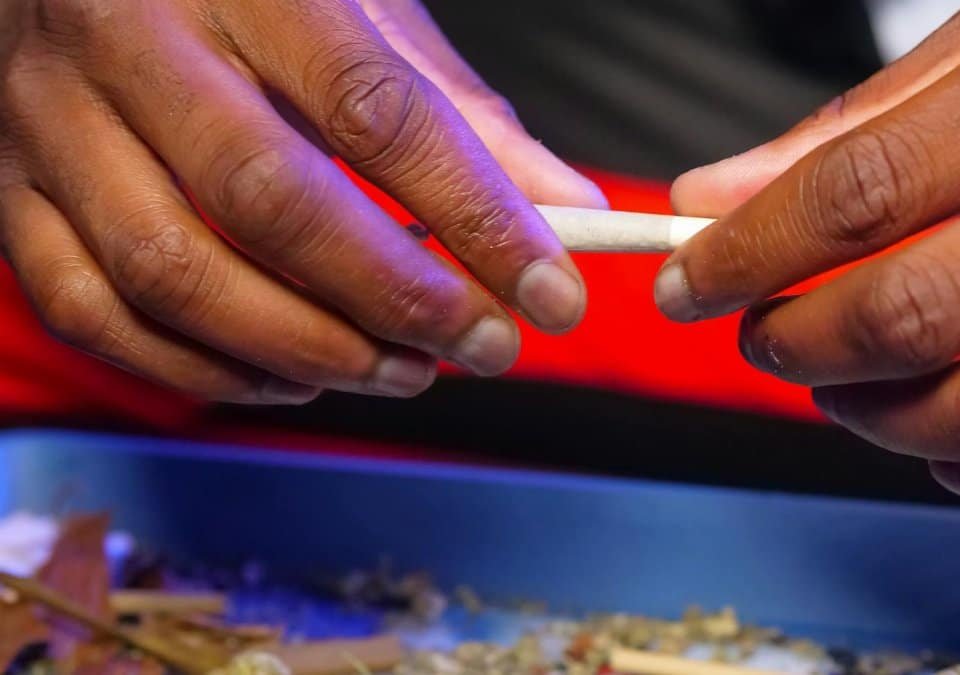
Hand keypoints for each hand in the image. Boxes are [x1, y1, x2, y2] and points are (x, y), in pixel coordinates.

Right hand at [0, 0, 603, 403]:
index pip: (376, 110)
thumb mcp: (361, 16)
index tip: (549, 293)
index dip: (475, 217)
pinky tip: (289, 377)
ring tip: (400, 371)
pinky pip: (94, 312)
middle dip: (393, 299)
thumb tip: (565, 210)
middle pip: (268, 200)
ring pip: (172, 273)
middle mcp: (131, 43)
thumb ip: (460, 114)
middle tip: (480, 347)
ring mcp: (51, 123)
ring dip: (306, 351)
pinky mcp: (9, 194)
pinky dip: (204, 369)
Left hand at [659, 0, 959, 528]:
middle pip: (916, 311)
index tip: (689, 283)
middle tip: (764, 333)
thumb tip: (718, 197)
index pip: (863, 191)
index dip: (748, 253)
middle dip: (798, 341)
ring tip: (844, 387)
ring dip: (881, 421)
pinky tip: (953, 451)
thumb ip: (866, 118)